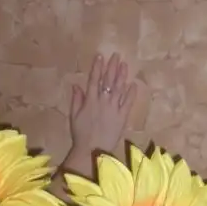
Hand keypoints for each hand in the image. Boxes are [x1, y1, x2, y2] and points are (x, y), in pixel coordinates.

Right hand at [68, 52, 135, 167]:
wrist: (92, 150)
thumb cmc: (80, 134)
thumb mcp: (74, 116)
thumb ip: (76, 100)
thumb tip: (76, 85)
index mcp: (90, 101)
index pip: (94, 80)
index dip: (97, 67)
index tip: (100, 56)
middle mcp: (103, 101)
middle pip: (108, 81)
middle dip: (112, 67)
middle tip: (116, 55)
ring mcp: (114, 108)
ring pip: (119, 88)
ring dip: (122, 76)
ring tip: (125, 64)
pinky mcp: (122, 116)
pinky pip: (128, 102)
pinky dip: (131, 93)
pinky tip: (133, 84)